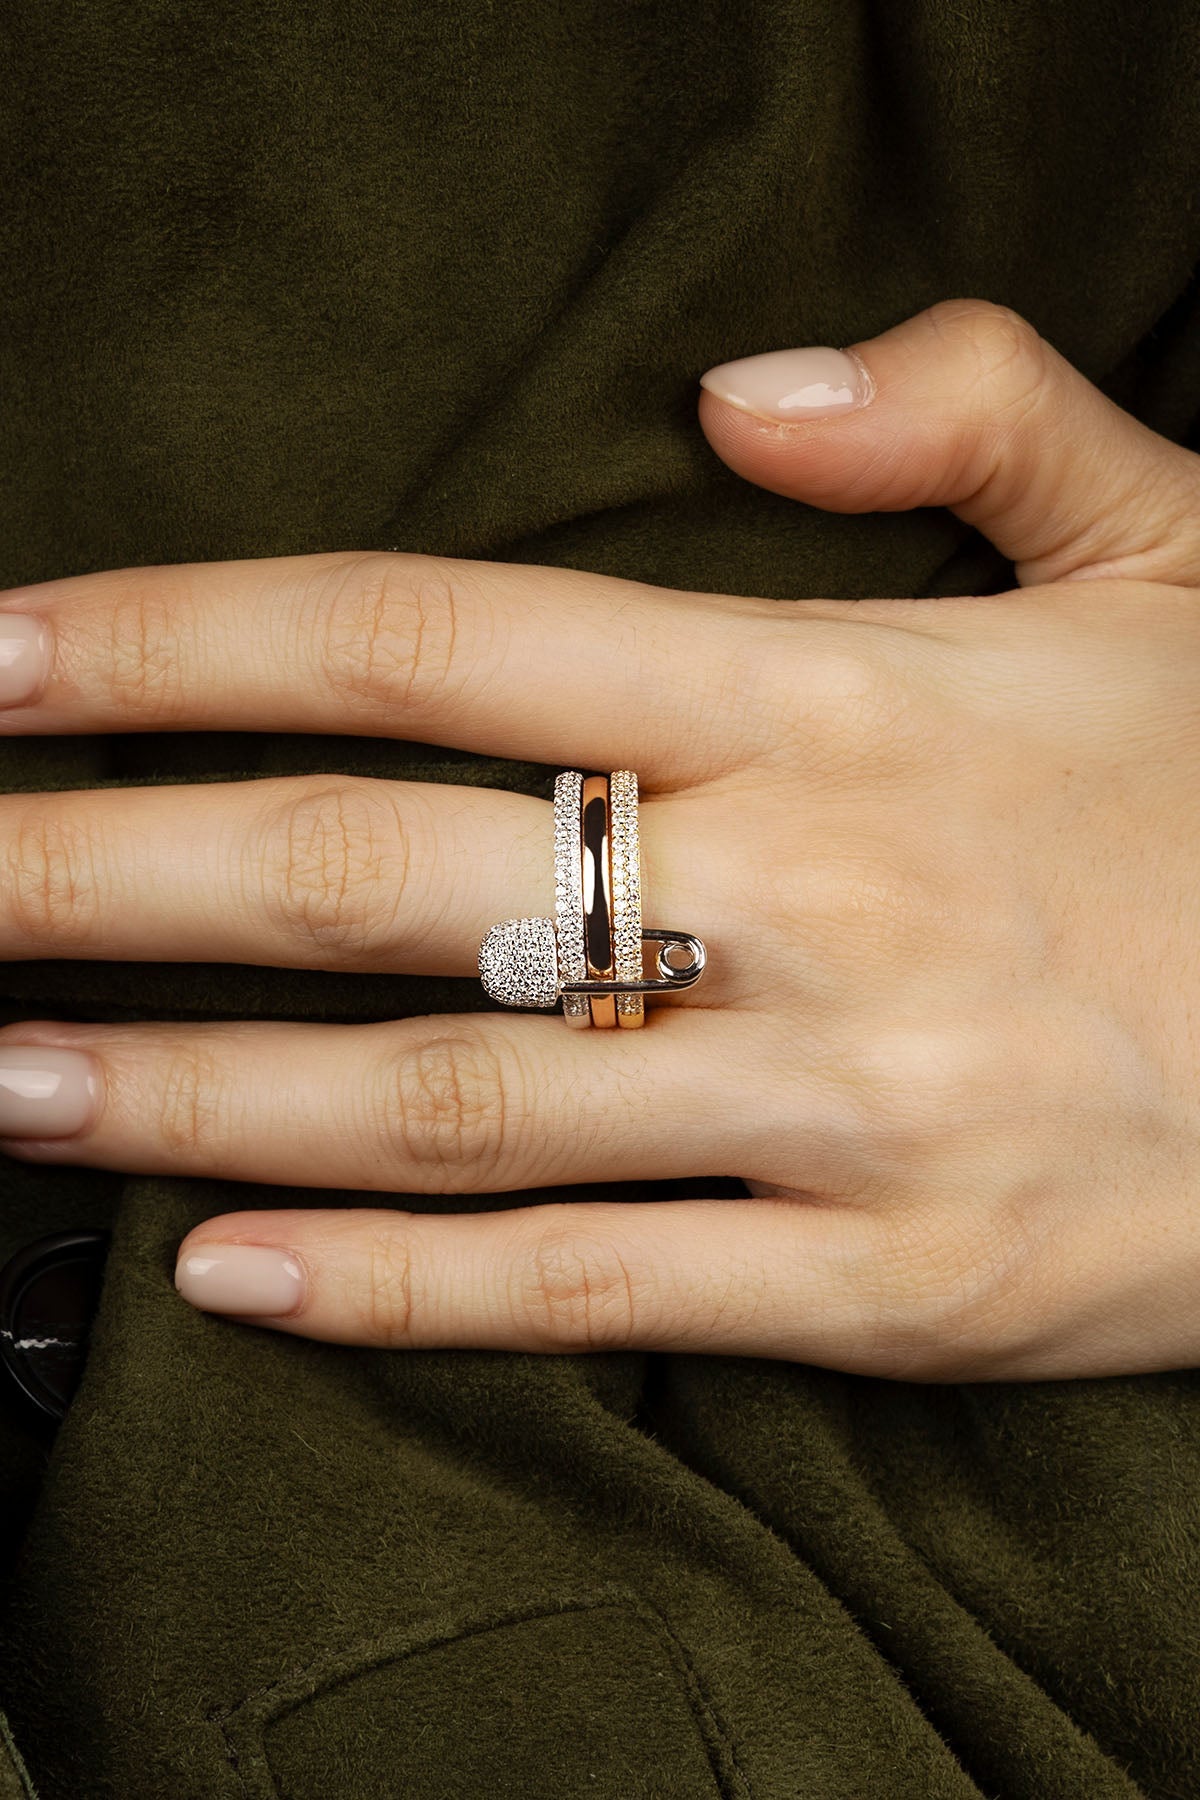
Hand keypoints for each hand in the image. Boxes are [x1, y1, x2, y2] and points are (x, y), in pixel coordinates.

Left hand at [2, 298, 1198, 1380]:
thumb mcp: (1172, 554)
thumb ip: (972, 415)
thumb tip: (746, 383)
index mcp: (843, 697)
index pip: (432, 635)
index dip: (186, 644)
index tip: (1, 662)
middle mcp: (808, 896)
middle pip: (373, 870)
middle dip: (104, 873)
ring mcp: (841, 1107)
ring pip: (448, 1103)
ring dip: (193, 1095)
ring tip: (2, 1082)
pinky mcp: (892, 1288)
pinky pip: (596, 1292)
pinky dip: (400, 1292)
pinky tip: (230, 1273)